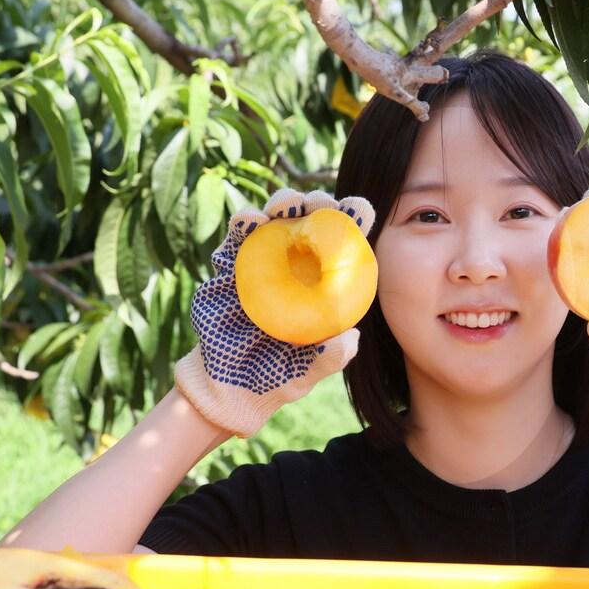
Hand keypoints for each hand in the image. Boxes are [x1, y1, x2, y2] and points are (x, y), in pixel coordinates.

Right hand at [174, 188, 375, 436]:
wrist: (227, 386)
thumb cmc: (276, 378)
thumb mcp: (306, 373)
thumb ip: (329, 358)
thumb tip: (351, 338)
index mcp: (325, 286)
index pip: (344, 247)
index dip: (354, 223)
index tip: (360, 209)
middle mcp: (298, 267)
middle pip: (313, 224)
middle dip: (319, 204)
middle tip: (320, 202)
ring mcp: (264, 261)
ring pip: (277, 221)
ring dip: (283, 205)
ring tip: (288, 204)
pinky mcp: (232, 264)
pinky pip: (239, 236)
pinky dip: (245, 222)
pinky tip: (251, 220)